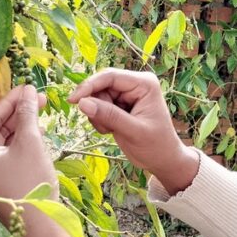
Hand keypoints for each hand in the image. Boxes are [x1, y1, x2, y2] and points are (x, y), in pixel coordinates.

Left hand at [0, 85, 93, 236]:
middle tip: (39, 98)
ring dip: (21, 128)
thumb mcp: (30, 143)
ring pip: (2, 142)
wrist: (40, 227)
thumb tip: (28, 92)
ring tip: (41, 113)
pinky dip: (20, 144)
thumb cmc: (31, 182)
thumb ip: (27, 114)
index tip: (29, 86)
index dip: (12, 100)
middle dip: (18, 114)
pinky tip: (36, 134)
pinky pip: (5, 156)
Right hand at [68, 68, 199, 193]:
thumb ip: (109, 116)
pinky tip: (112, 130)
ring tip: (112, 130)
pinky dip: (100, 120)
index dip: (89, 86)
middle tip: (106, 127)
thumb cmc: (156, 146)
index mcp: (144, 83)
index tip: (73, 101)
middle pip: (100, 86)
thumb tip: (82, 103)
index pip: (110, 76)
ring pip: (96, 98)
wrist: (163, 160)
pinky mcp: (119, 105)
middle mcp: (134, 84)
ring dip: (98, 116)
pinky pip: (98, 107)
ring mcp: (126, 94)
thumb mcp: (133, 131)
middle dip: (97, 107)